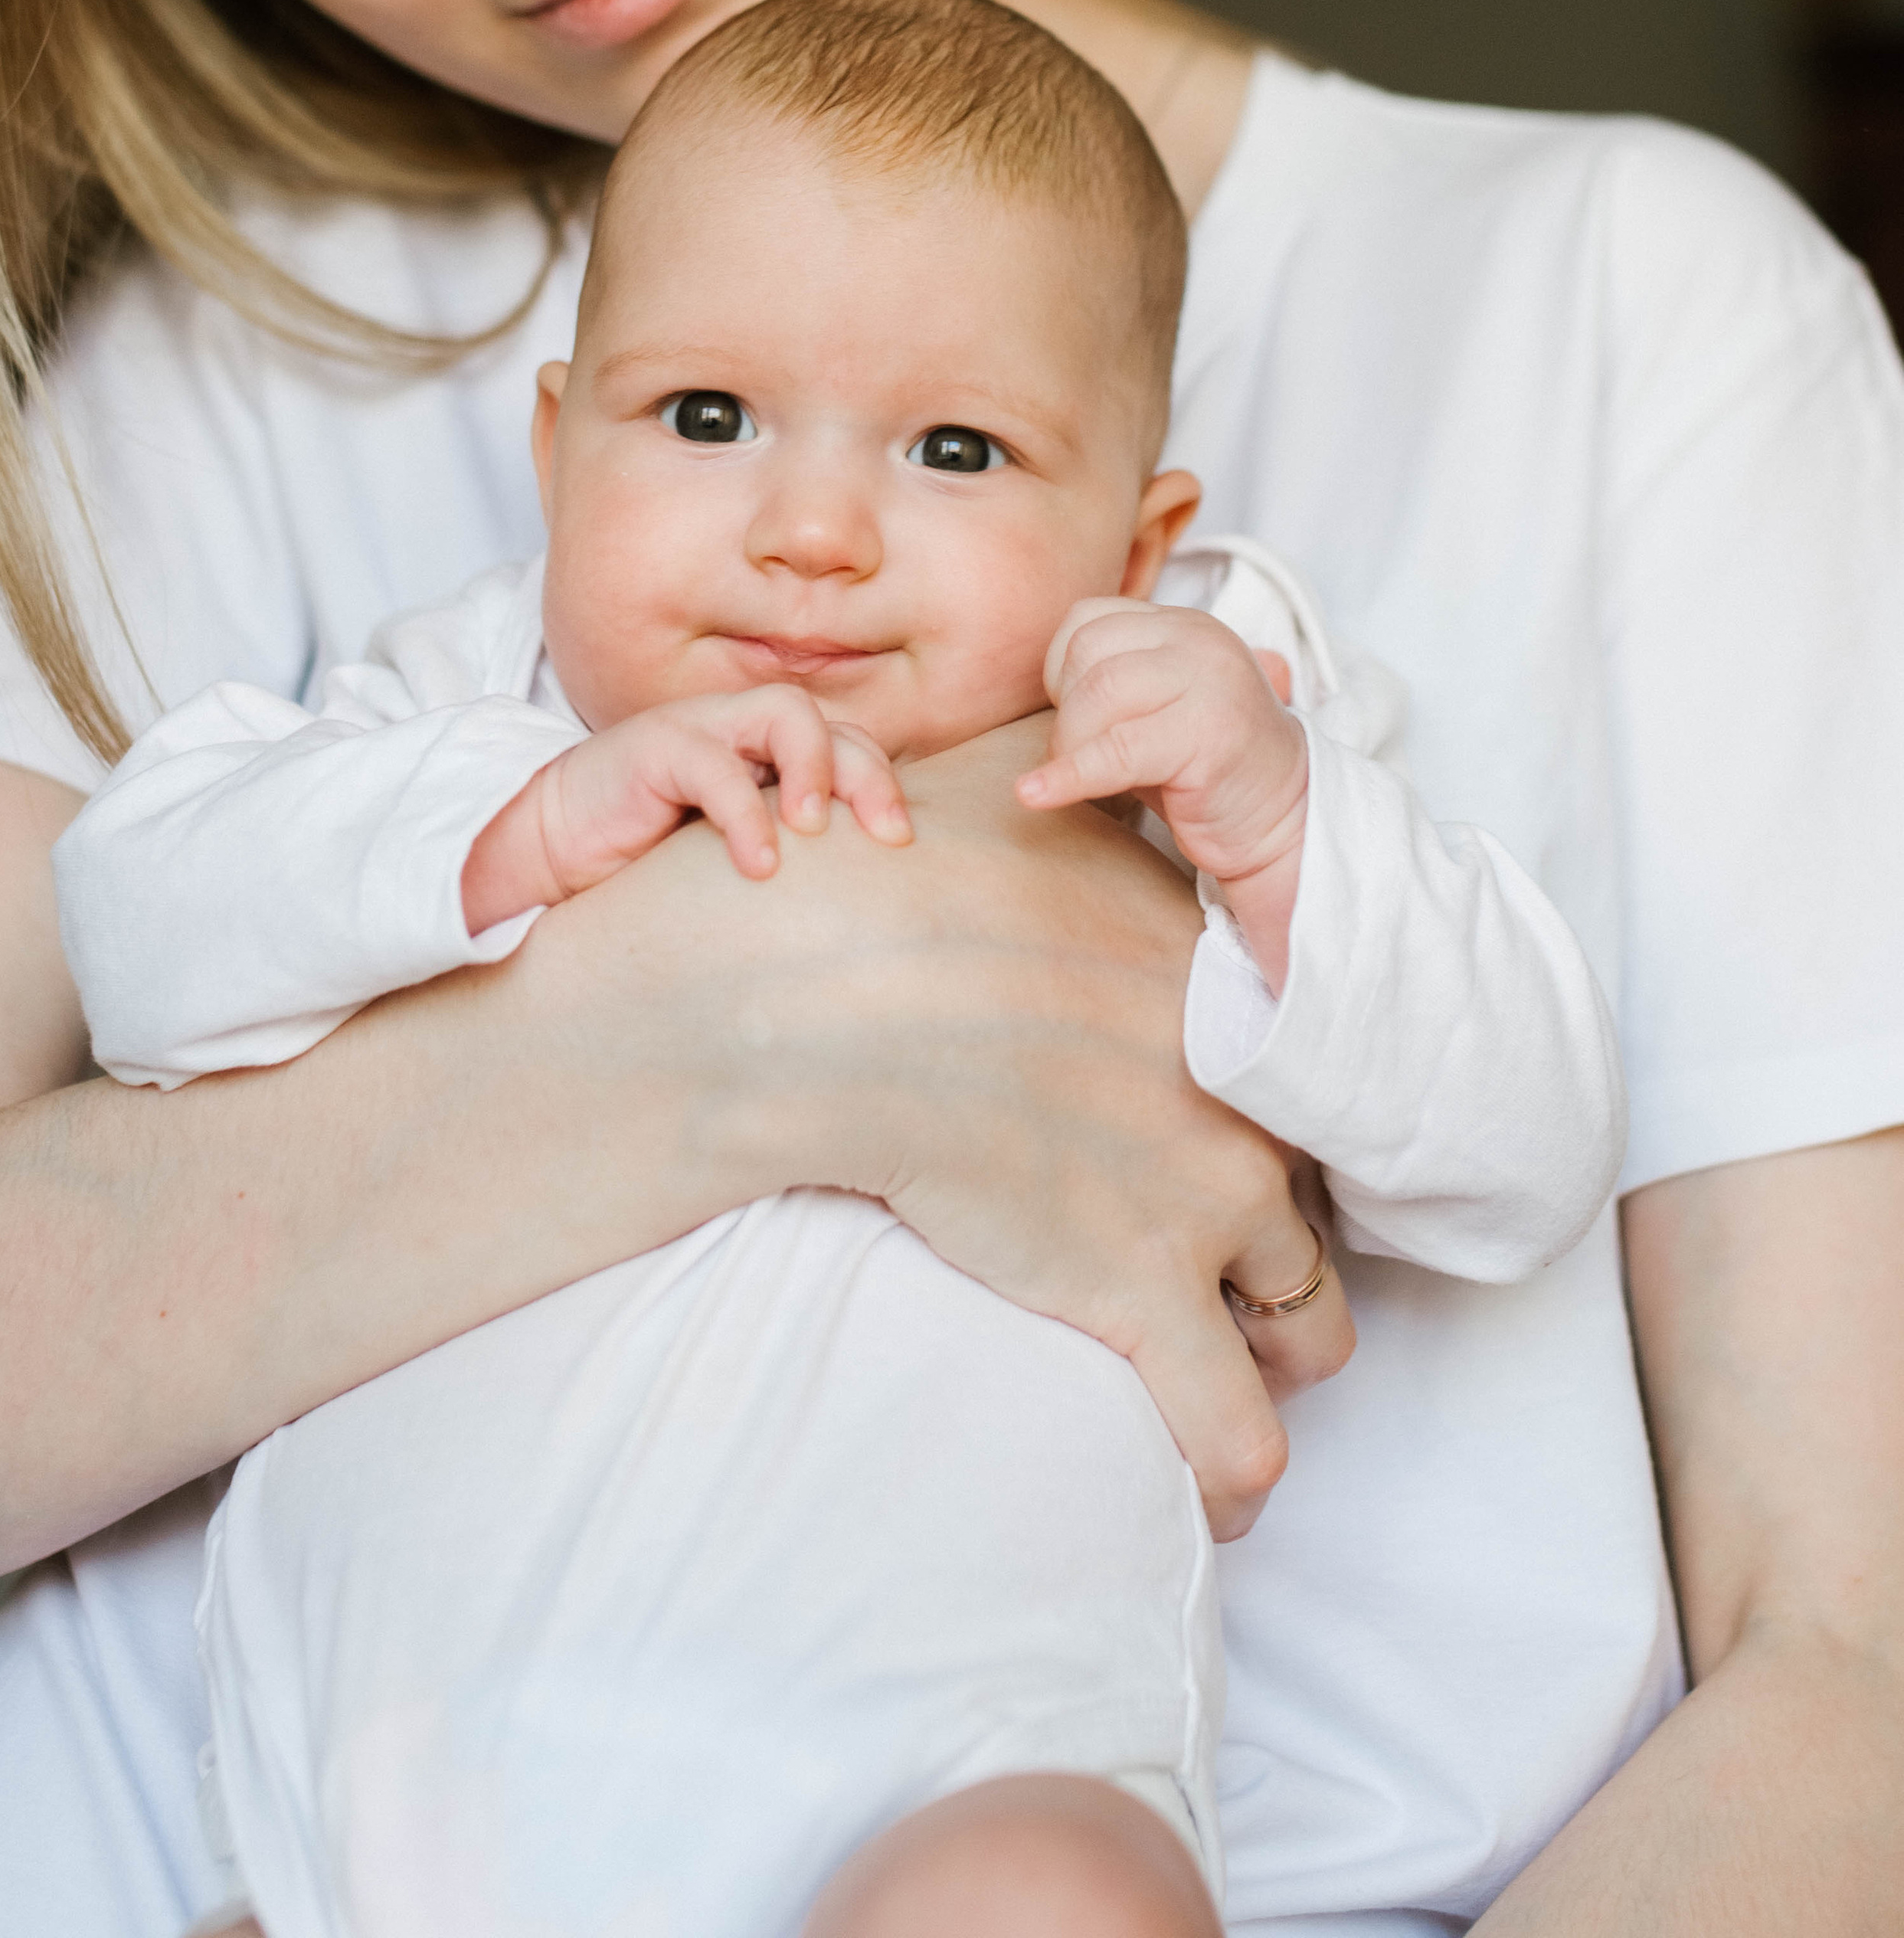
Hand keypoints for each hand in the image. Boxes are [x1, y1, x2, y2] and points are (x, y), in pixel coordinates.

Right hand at [464, 688, 910, 929]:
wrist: (552, 850)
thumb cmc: (648, 862)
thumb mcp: (732, 859)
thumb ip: (788, 856)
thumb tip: (866, 908)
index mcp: (769, 756)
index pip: (850, 747)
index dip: (883, 785)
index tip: (902, 845)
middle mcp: (742, 733)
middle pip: (833, 725)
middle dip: (870, 776)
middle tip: (888, 837)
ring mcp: (700, 729)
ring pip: (786, 713)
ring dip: (816, 768)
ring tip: (816, 830)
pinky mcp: (654, 747)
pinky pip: (714, 765)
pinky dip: (744, 814)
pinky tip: (758, 865)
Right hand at [548, 714, 1352, 1535]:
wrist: (807, 988)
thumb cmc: (887, 870)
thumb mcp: (1015, 765)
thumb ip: (1102, 726)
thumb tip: (1205, 642)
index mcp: (1219, 977)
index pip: (1303, 1066)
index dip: (1268, 1109)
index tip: (1223, 1130)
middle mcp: (1242, 1088)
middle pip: (1323, 1199)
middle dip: (1285, 1246)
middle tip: (1222, 1267)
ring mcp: (1206, 1202)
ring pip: (1316, 1324)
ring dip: (1276, 1353)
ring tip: (1221, 1369)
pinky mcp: (1143, 1305)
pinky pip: (1238, 1442)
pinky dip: (1234, 1473)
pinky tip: (1211, 1488)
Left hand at [1016, 599, 1309, 987]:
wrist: (1283, 826)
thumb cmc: (1203, 773)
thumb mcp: (1152, 710)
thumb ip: (1104, 685)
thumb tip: (1033, 693)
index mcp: (1182, 626)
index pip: (1087, 620)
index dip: (1060, 672)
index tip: (1074, 720)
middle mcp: (1199, 641)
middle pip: (1086, 653)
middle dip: (1066, 713)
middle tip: (1080, 759)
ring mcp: (1210, 683)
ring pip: (1098, 694)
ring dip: (1072, 746)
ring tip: (1086, 778)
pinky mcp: (1209, 737)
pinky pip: (1116, 750)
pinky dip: (1067, 777)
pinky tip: (1036, 796)